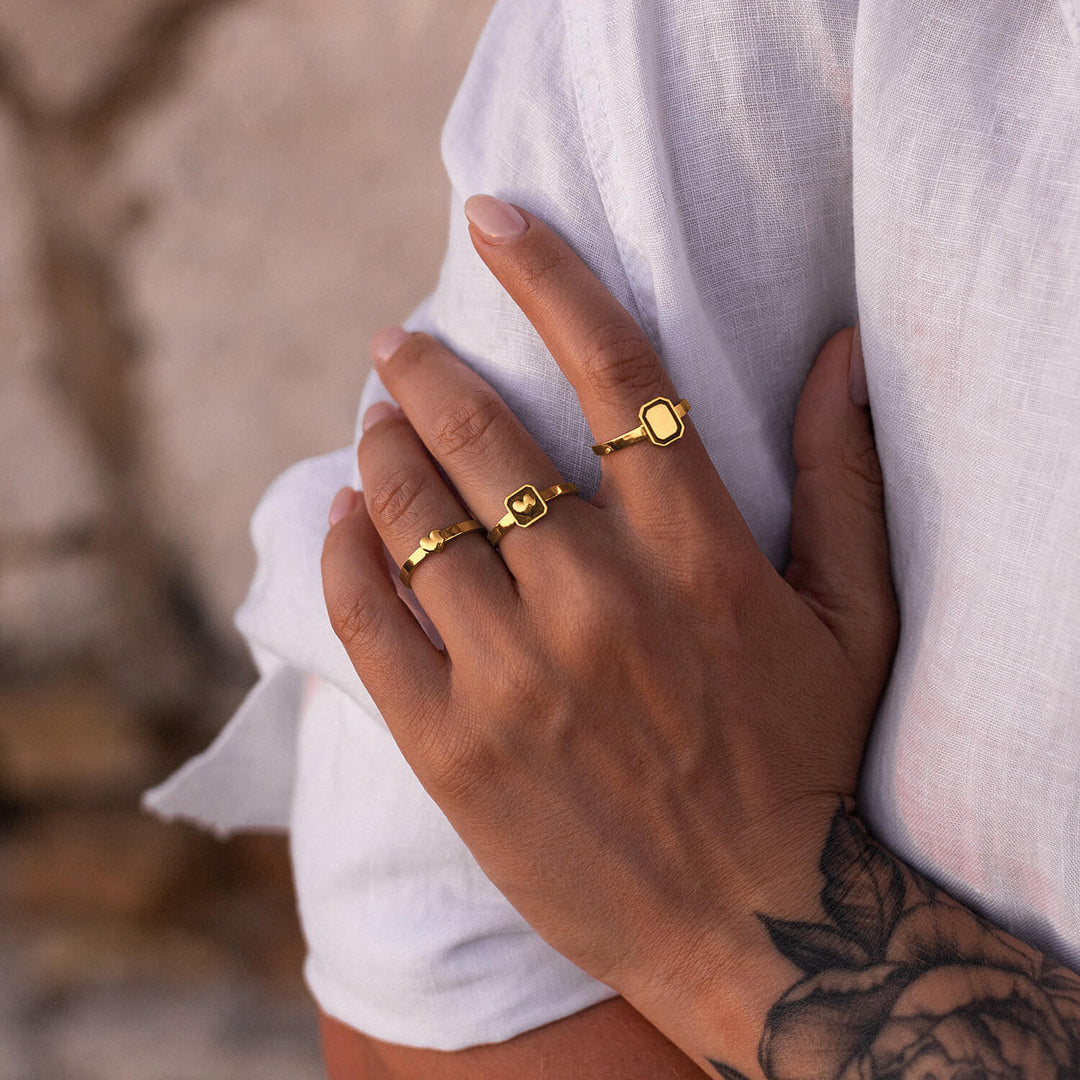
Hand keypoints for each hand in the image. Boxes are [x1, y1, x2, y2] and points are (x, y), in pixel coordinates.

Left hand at [321, 197, 897, 1054]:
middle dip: (426, 366)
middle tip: (398, 345)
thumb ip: (843, 478)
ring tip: (373, 421)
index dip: (552, 277)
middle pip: (484, 433)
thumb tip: (837, 354)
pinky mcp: (452, 748)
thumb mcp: (854, 618)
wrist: (760, 929)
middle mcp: (597, 597)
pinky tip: (342, 515)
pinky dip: (343, 548)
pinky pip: (369, 616)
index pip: (618, 371)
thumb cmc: (810, 763)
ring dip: (381, 446)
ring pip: (414, 515)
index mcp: (697, 554)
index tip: (497, 222)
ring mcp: (514, 674)